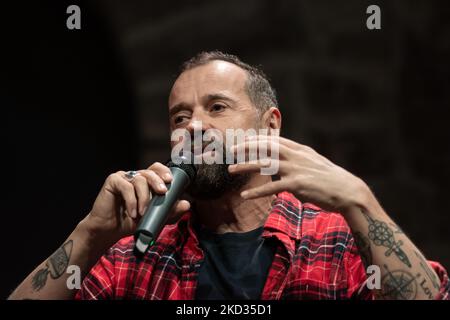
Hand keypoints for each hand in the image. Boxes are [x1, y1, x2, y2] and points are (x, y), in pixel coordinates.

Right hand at [82, 162, 190, 245]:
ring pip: (139, 180)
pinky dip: (132, 201)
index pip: (156, 168)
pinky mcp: (113, 181)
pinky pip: (126, 186)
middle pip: (149, 172)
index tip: (170, 180)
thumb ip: (170, 211)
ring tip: (142, 213)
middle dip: (158, 181)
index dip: (164, 171)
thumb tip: (187, 204)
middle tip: (162, 193)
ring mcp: (124, 177)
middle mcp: (135, 176)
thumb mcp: (154, 217)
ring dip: (144, 197)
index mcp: (145, 181)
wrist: (109, 230)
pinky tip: (133, 212)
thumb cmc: (131, 221)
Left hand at [228, 135, 367, 212]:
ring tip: (231, 170)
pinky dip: (256, 192)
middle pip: (266, 147)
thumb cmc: (330, 179)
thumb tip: (284, 161)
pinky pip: (272, 187)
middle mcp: (296, 156)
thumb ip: (297, 159)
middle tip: (231, 151)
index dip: (257, 139)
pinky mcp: (297, 185)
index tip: (244, 141)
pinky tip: (245, 196)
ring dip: (246, 166)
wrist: (348, 191)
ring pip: (265, 164)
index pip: (274, 140)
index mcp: (300, 150)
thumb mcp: (313, 163)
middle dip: (247, 147)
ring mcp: (296, 169)